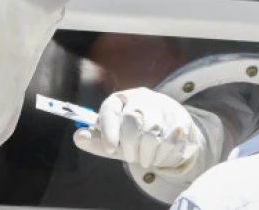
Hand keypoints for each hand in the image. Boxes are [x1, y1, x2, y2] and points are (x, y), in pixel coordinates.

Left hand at [73, 88, 202, 170]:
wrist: (169, 130)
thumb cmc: (136, 135)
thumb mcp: (115, 139)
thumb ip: (97, 141)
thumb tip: (78, 137)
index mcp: (122, 99)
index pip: (111, 108)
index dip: (108, 129)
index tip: (109, 148)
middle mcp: (142, 98)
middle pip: (132, 120)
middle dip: (130, 145)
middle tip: (130, 157)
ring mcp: (163, 108)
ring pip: (152, 133)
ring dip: (146, 154)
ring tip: (144, 159)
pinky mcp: (180, 120)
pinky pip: (170, 141)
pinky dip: (161, 155)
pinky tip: (158, 156)